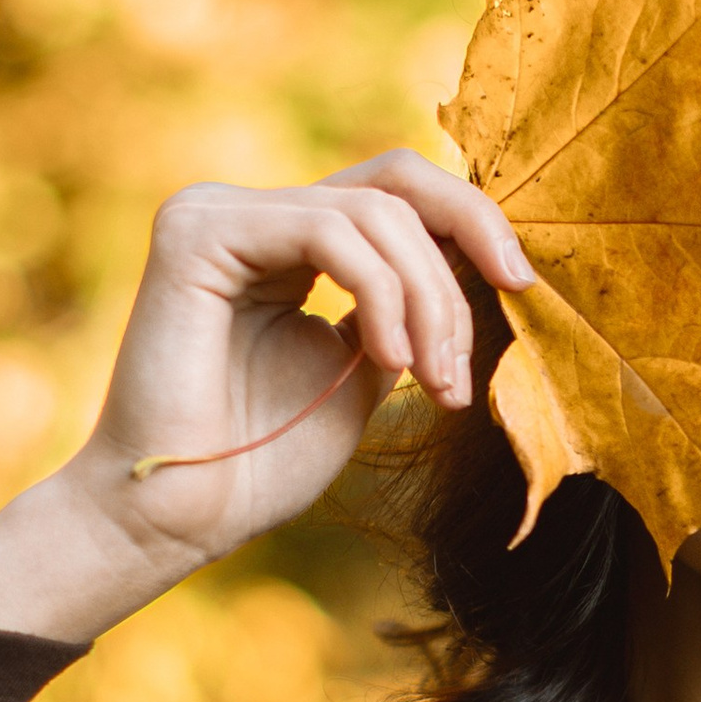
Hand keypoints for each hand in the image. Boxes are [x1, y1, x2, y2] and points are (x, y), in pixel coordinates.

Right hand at [0, 154, 528, 646]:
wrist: (179, 517)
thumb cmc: (262, 460)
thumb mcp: (364, 370)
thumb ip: (404, 310)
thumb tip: (478, 264)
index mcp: (284, 238)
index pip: (395, 192)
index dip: (469, 221)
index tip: (521, 283)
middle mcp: (249, 212)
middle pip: (393, 184)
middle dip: (459, 259)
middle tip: (468, 358)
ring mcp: (217, 212)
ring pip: (372, 214)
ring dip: (425, 301)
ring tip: (433, 381)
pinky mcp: (197, 230)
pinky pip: (327, 232)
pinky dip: (380, 295)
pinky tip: (387, 359)